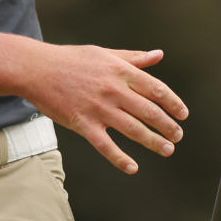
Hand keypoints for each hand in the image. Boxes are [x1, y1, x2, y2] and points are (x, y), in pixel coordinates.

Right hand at [23, 44, 186, 174]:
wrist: (37, 69)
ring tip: (167, 149)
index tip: (183, 114)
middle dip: (168, 125)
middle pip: (149, 111)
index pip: (156, 89)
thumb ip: (133, 57)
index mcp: (120, 71)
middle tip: (178, 135)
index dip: (173, 103)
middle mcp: (113, 90)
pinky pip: (105, 145)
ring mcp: (98, 108)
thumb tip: (158, 55)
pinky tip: (132, 167)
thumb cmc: (71, 60)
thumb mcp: (105, 53)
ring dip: (153, 141)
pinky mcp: (82, 123)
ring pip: (133, 129)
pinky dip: (120, 158)